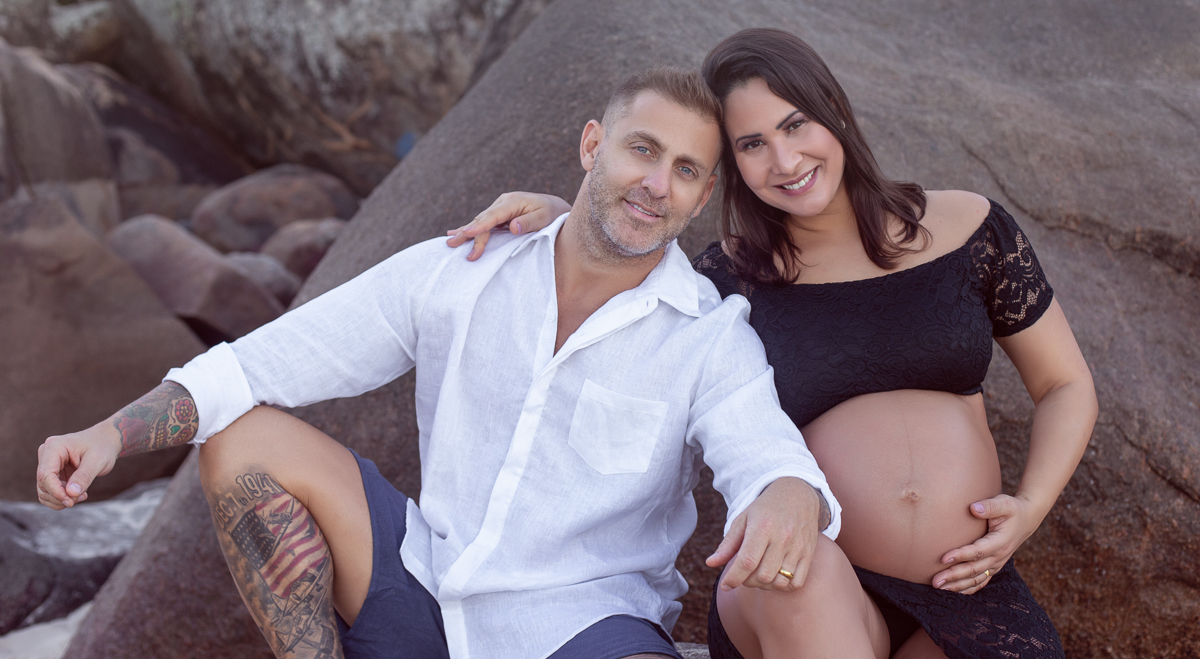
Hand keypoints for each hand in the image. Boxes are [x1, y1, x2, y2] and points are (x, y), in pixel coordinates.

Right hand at [36, 423, 121, 509]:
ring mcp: (47, 464)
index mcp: (54, 447)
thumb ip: (84, 476)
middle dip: (61, 496)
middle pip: (43, 485)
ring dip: (61, 499)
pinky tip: (78, 494)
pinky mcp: (52, 473)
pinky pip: (49, 492)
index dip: (56, 491)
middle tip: (83, 496)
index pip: (45, 475)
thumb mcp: (98, 460)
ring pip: (44, 491)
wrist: (105, 441)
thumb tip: (70, 493)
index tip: (71, 502)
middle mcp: (46, 455)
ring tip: (82, 495)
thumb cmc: (102, 447)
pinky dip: (61, 498)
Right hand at [446, 192, 570, 259]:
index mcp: (512, 202)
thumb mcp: (544, 218)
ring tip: (450, 242)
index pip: (493, 216)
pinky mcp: (499, 215)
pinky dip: (470, 229)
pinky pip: (483, 223)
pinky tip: (456, 232)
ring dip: (465, 232)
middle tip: (453, 245)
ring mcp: (500, 208)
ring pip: (480, 221)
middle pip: (482, 220)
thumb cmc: (552, 214)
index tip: (466, 233)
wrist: (555, 207)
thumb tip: (513, 227)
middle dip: (467, 233)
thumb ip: (529, 222)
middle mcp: (503, 203)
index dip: (479, 226)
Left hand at [705, 477, 822, 592]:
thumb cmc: (766, 508)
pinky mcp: (808, 554)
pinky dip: (783, 586)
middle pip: (762, 575)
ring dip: (765, 585)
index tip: (725, 585)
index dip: (734, 578)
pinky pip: (796, 582)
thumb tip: (710, 563)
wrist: (798, 494)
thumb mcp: (743, 519)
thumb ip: (728, 544)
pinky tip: (775, 576)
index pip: (747, 562)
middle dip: (748, 581)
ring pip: (779, 582)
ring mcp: (798, 547)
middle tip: (744, 573)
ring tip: (758, 575)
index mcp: (762, 527)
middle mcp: (782, 538)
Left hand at [934, 493, 1038, 593]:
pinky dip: (967, 588)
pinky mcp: (993, 567)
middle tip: (935, 580)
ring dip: (957, 585)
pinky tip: (953, 592)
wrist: (1025, 521)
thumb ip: (990, 506)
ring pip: (976, 579)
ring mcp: (996, 564)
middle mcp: (999, 556)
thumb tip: (973, 508)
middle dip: (954, 576)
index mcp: (1000, 541)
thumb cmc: (1011, 510)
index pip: (978, 551)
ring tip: (938, 587)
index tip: (943, 558)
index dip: (961, 555)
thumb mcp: (1005, 503)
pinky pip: (981, 581)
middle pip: (974, 569)